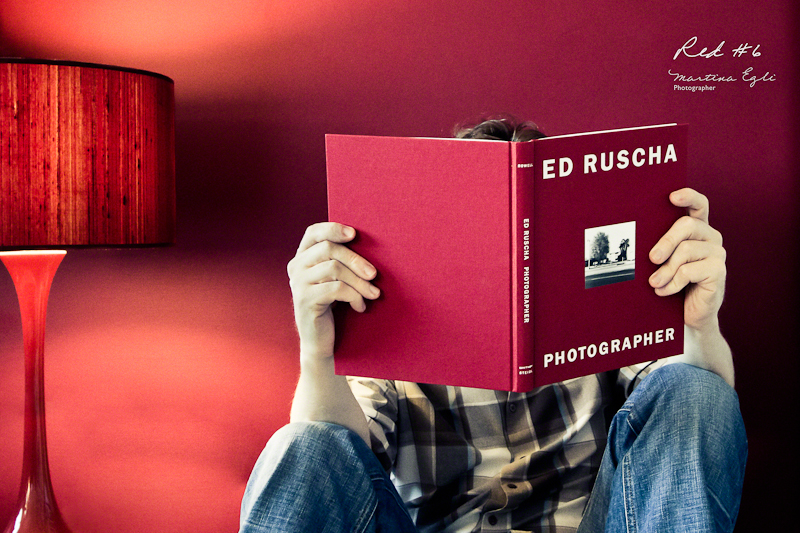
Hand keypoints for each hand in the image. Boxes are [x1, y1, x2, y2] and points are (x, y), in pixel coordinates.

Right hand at [287, 222, 379, 360]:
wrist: (319, 340)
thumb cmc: (332, 305)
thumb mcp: (334, 279)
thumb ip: (339, 260)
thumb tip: (369, 244)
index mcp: (302, 257)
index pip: (313, 232)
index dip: (333, 228)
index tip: (354, 234)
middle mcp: (296, 267)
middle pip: (329, 249)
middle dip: (356, 260)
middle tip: (374, 274)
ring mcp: (298, 283)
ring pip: (334, 269)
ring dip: (359, 282)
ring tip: (373, 294)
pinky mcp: (305, 300)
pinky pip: (336, 289)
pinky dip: (354, 296)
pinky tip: (360, 307)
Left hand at [649, 188, 725, 332]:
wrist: (687, 314)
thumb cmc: (671, 282)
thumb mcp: (662, 261)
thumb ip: (657, 246)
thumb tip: (632, 237)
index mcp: (697, 229)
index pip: (699, 204)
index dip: (689, 197)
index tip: (672, 197)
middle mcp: (710, 237)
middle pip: (687, 225)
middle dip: (665, 241)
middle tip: (651, 259)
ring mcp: (717, 253)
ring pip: (686, 250)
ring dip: (665, 270)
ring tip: (654, 283)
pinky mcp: (719, 271)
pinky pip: (689, 271)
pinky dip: (673, 283)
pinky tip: (664, 291)